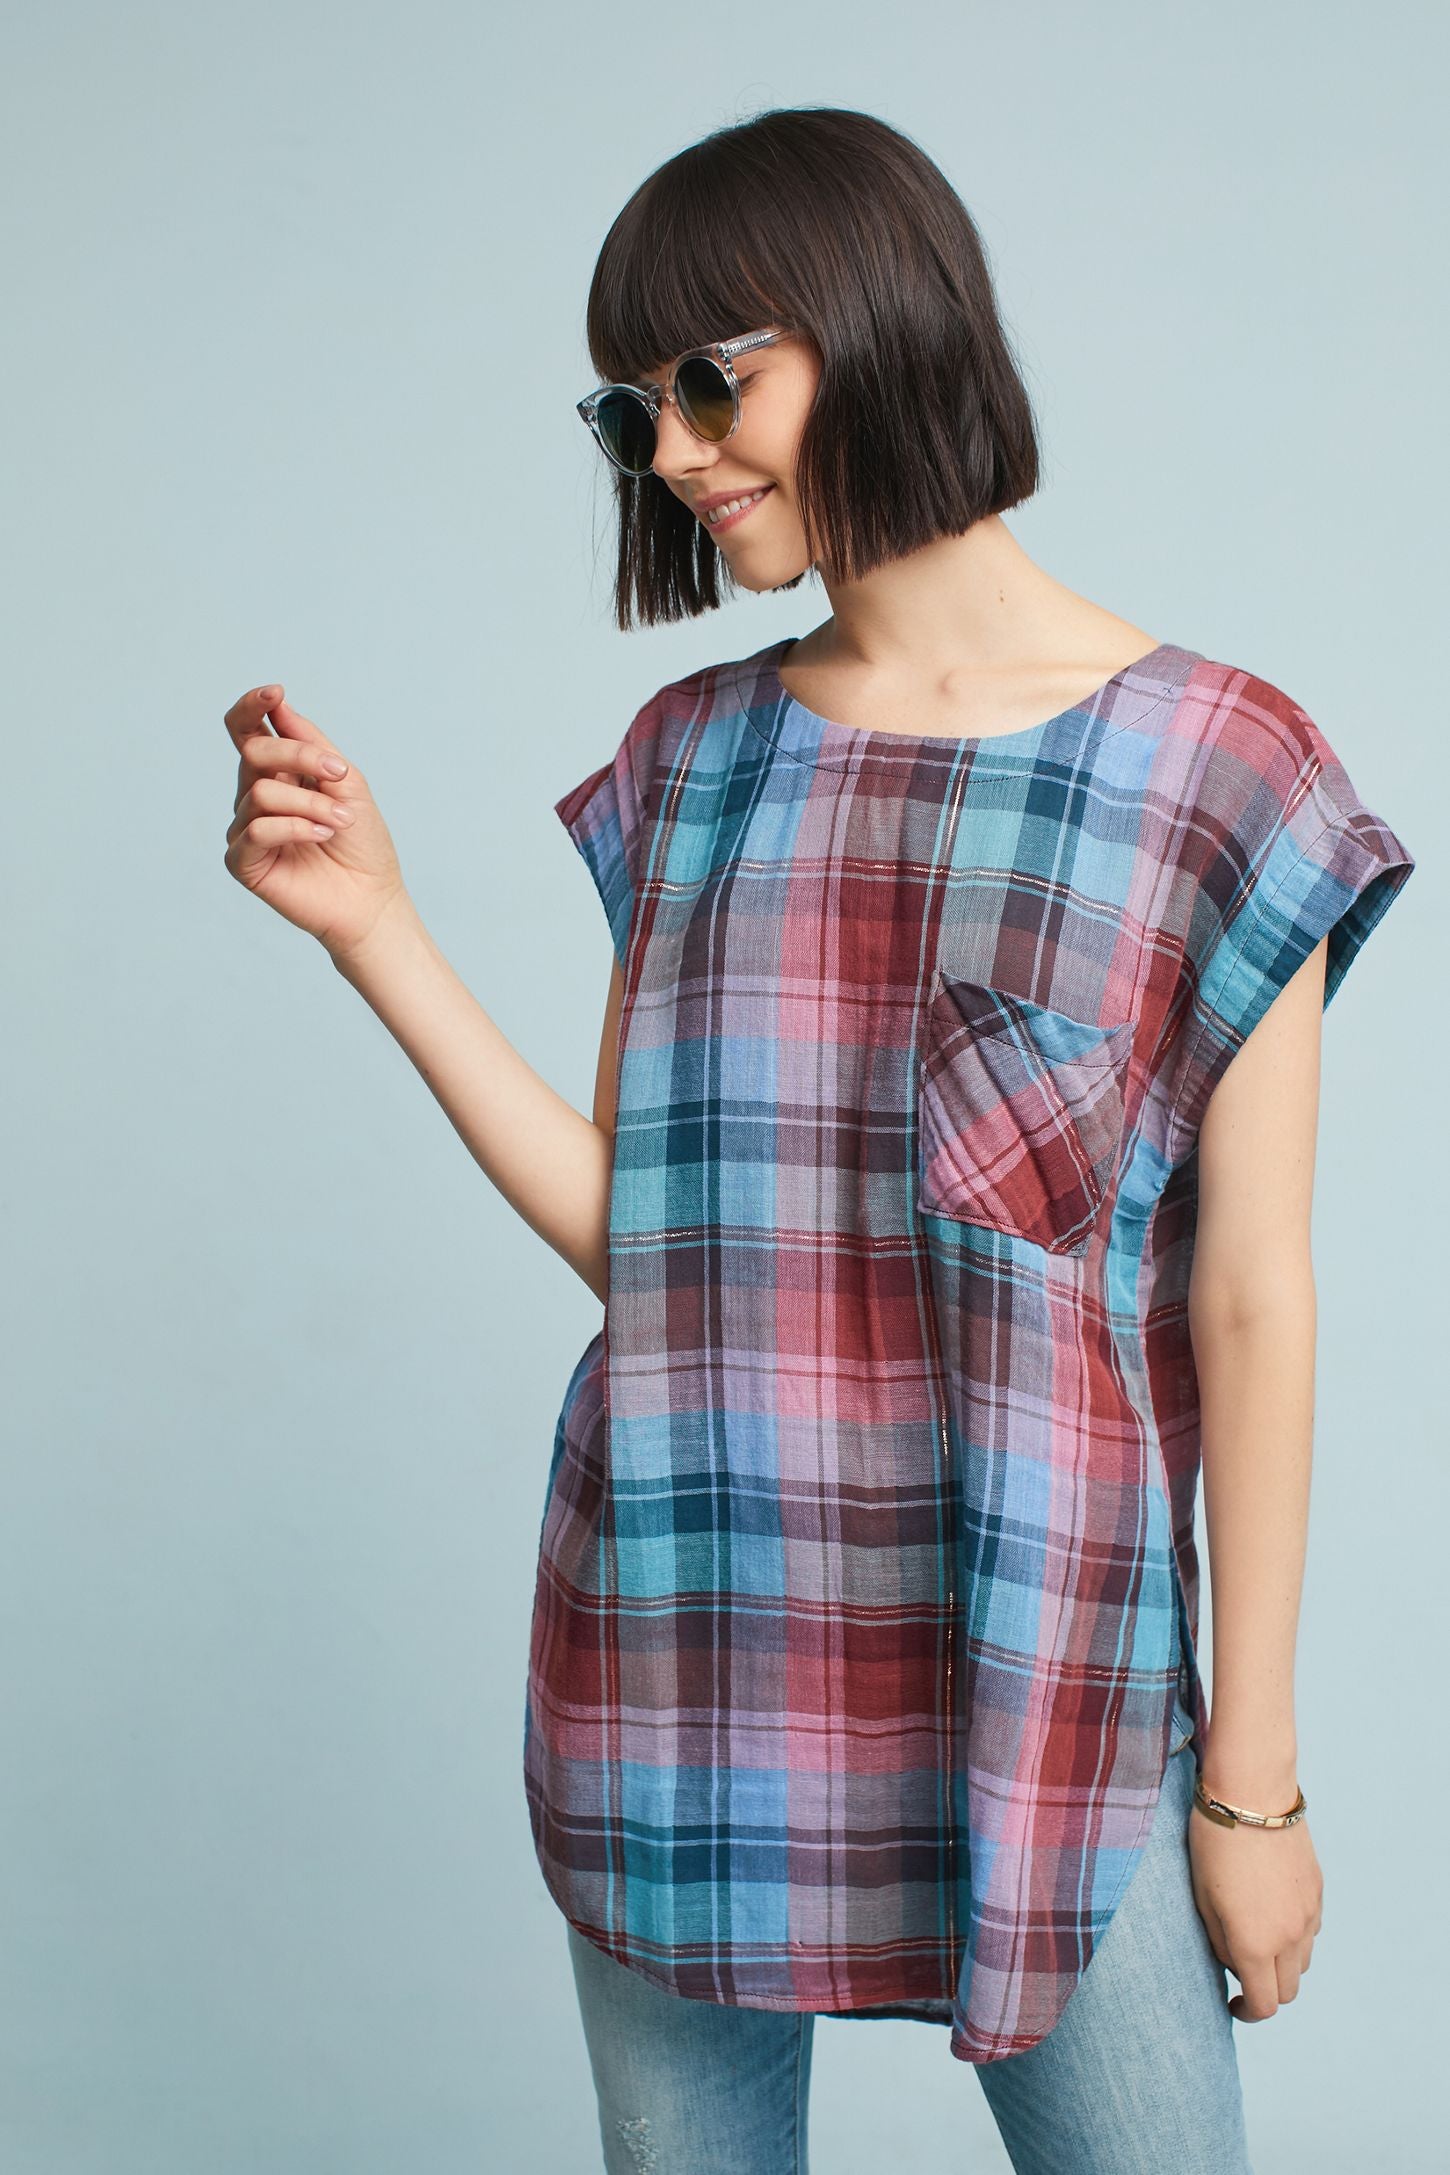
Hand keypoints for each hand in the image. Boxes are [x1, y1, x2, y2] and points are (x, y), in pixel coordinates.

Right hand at [222, 683, 408, 963]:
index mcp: (277, 773)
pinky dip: (296, 827)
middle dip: (300, 756)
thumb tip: (279, 706)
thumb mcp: (345, 782)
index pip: (247, 730)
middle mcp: (255, 797)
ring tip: (340, 823)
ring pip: (262, 792)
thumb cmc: (362, 843)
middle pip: (253, 751)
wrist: (371, 898)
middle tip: (339, 776)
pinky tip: (323, 836)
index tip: (274, 692)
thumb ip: (311, 744)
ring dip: (311, 804)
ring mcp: (245, 829)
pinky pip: (257, 829)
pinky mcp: (242, 861)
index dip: (252, 706)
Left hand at [1187, 1793, 1322, 2023]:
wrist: (1251, 1793)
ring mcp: (1308, 1914)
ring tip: (1255, 1935)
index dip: (1248, 2012)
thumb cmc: (1213, 1843)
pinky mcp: (1317, 1891)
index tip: (1233, 2004)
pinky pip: (1310, 1931)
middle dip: (1265, 1990)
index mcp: (1255, 1943)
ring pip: (1302, 1962)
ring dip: (1282, 1963)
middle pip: (1288, 1990)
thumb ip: (1220, 1942)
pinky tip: (1271, 1909)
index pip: (1264, 2005)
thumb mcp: (1202, 1898)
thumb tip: (1235, 1965)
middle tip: (1241, 1970)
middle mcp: (1289, 1936)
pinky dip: (1294, 1935)